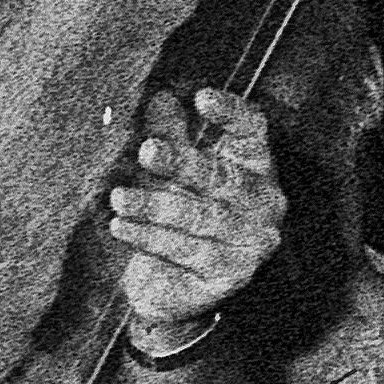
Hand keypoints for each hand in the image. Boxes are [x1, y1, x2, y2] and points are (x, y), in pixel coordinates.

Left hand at [103, 86, 279, 341]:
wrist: (173, 287)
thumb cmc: (178, 216)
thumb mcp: (172, 173)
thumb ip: (170, 136)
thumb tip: (160, 97)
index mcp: (255, 166)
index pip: (254, 131)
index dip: (231, 113)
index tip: (200, 96)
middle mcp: (264, 202)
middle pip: (225, 176)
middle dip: (183, 163)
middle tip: (146, 150)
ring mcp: (253, 241)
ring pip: (204, 217)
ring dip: (156, 206)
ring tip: (119, 197)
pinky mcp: (233, 273)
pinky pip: (189, 251)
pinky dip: (152, 238)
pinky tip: (122, 226)